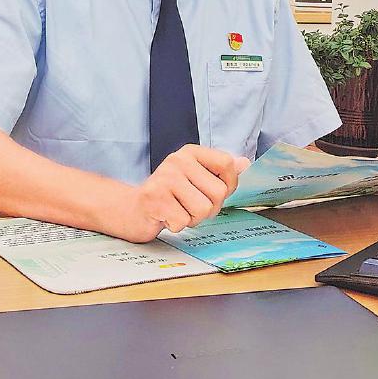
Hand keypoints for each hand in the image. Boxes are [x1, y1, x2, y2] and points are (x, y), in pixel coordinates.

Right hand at [108, 146, 250, 242]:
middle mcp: (178, 160)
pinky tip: (166, 217)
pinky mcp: (154, 198)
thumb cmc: (169, 197)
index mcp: (190, 153)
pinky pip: (184, 221)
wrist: (132, 210)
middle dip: (209, 209)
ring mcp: (164, 178)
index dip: (229, 185)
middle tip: (189, 206)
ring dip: (193, 219)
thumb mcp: (195, 179)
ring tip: (178, 211)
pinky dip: (177, 226)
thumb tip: (245, 164)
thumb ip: (220, 172)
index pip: (226, 164)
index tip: (214, 192)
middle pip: (218, 192)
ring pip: (203, 209)